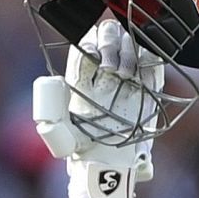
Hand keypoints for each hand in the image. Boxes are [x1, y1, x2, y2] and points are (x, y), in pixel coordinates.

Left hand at [33, 18, 162, 197]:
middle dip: (110, 44)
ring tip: (125, 75)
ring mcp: (127, 74)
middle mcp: (104, 71)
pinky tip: (144, 66)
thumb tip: (46, 111)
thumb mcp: (63, 138)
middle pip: (107, 35)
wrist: (113, 162)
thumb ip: (51, 125)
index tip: (95, 60)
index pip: (85, 44)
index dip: (91, 45)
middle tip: (111, 68)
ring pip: (129, 41)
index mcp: (81, 76)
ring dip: (128, 50)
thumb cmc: (86, 150)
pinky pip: (152, 58)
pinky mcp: (148, 84)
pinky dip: (150, 55)